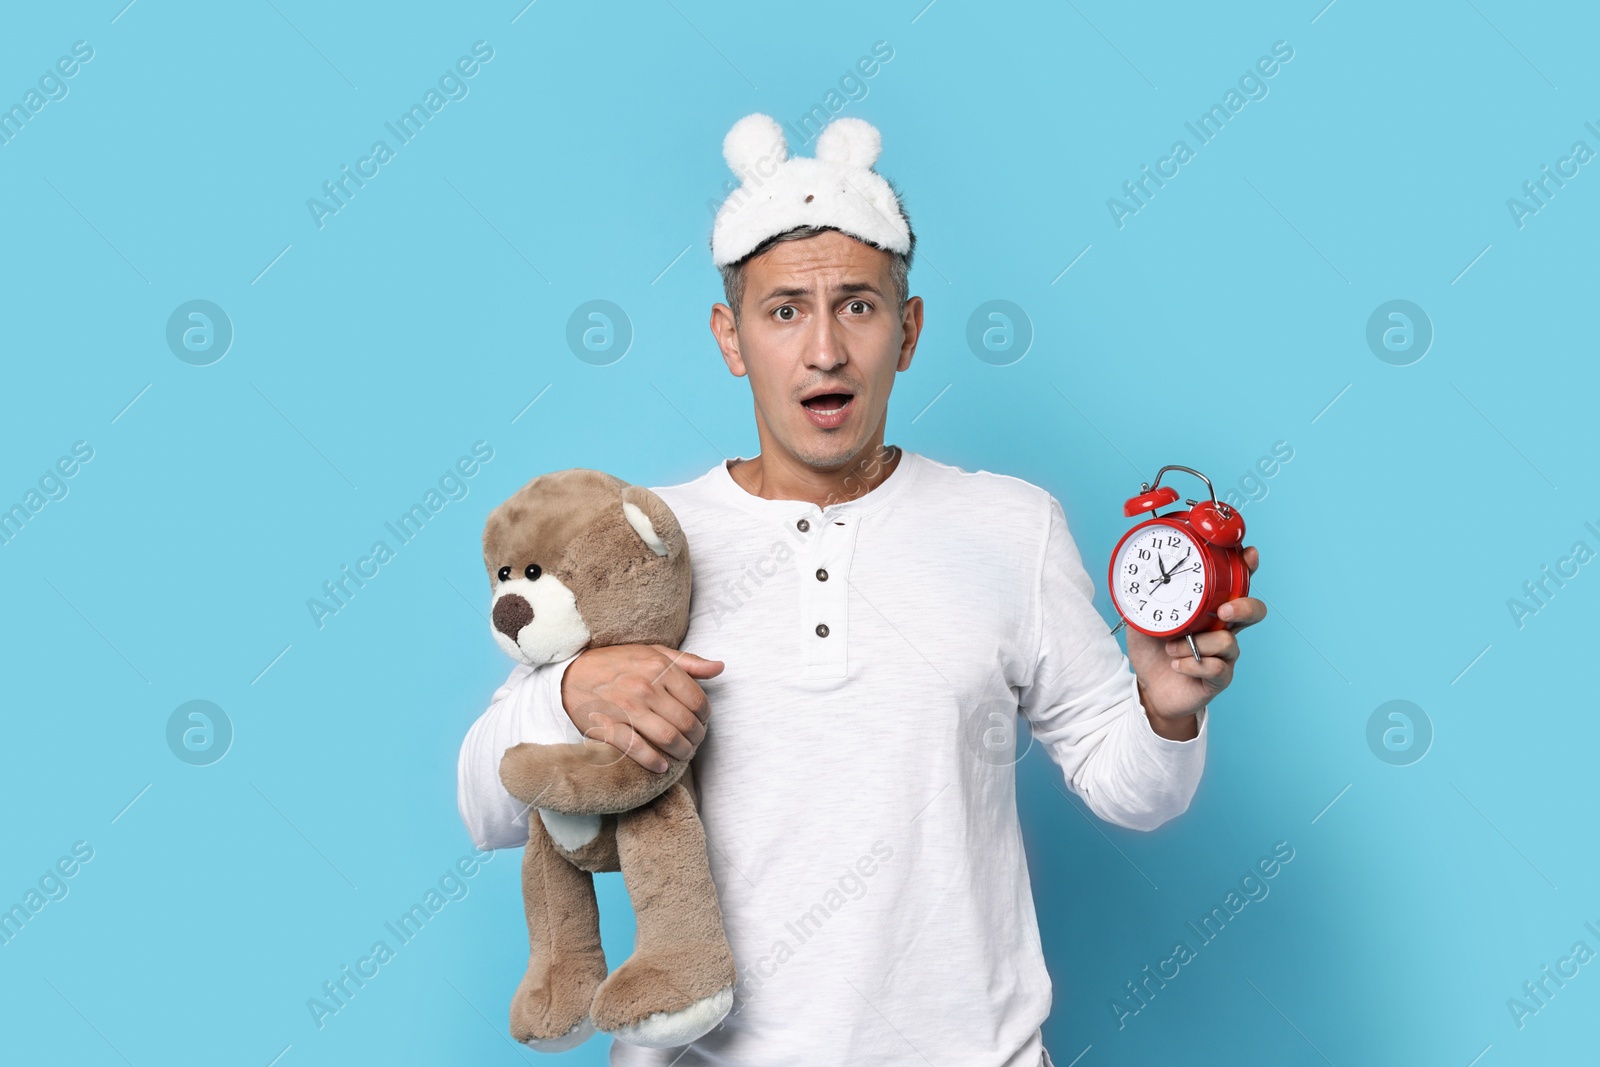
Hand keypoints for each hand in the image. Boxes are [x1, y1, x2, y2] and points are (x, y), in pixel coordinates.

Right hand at [560, 644, 723, 772]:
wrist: (571, 674)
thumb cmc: (617, 664)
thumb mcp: (652, 653)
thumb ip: (688, 662)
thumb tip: (719, 667)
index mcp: (658, 667)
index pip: (698, 700)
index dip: (706, 717)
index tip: (702, 722)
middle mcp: (644, 686)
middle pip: (686, 722)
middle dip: (696, 738)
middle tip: (694, 743)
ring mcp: (626, 708)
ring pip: (668, 738)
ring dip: (681, 752)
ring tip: (682, 754)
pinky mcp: (608, 726)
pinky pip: (638, 749)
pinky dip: (654, 762)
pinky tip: (662, 765)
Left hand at [1125, 546, 1264, 737]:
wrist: (1149, 687)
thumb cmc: (1151, 649)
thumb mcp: (1141, 617)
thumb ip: (1141, 595)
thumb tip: (1125, 562)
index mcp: (1208, 609)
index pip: (1234, 584)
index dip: (1246, 568)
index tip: (1249, 555)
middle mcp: (1222, 628)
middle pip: (1252, 611)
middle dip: (1243, 607)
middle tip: (1223, 612)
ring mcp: (1223, 654)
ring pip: (1227, 642)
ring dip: (1196, 645)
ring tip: (1171, 648)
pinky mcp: (1219, 678)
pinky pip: (1216, 668)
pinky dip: (1192, 665)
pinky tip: (1176, 664)